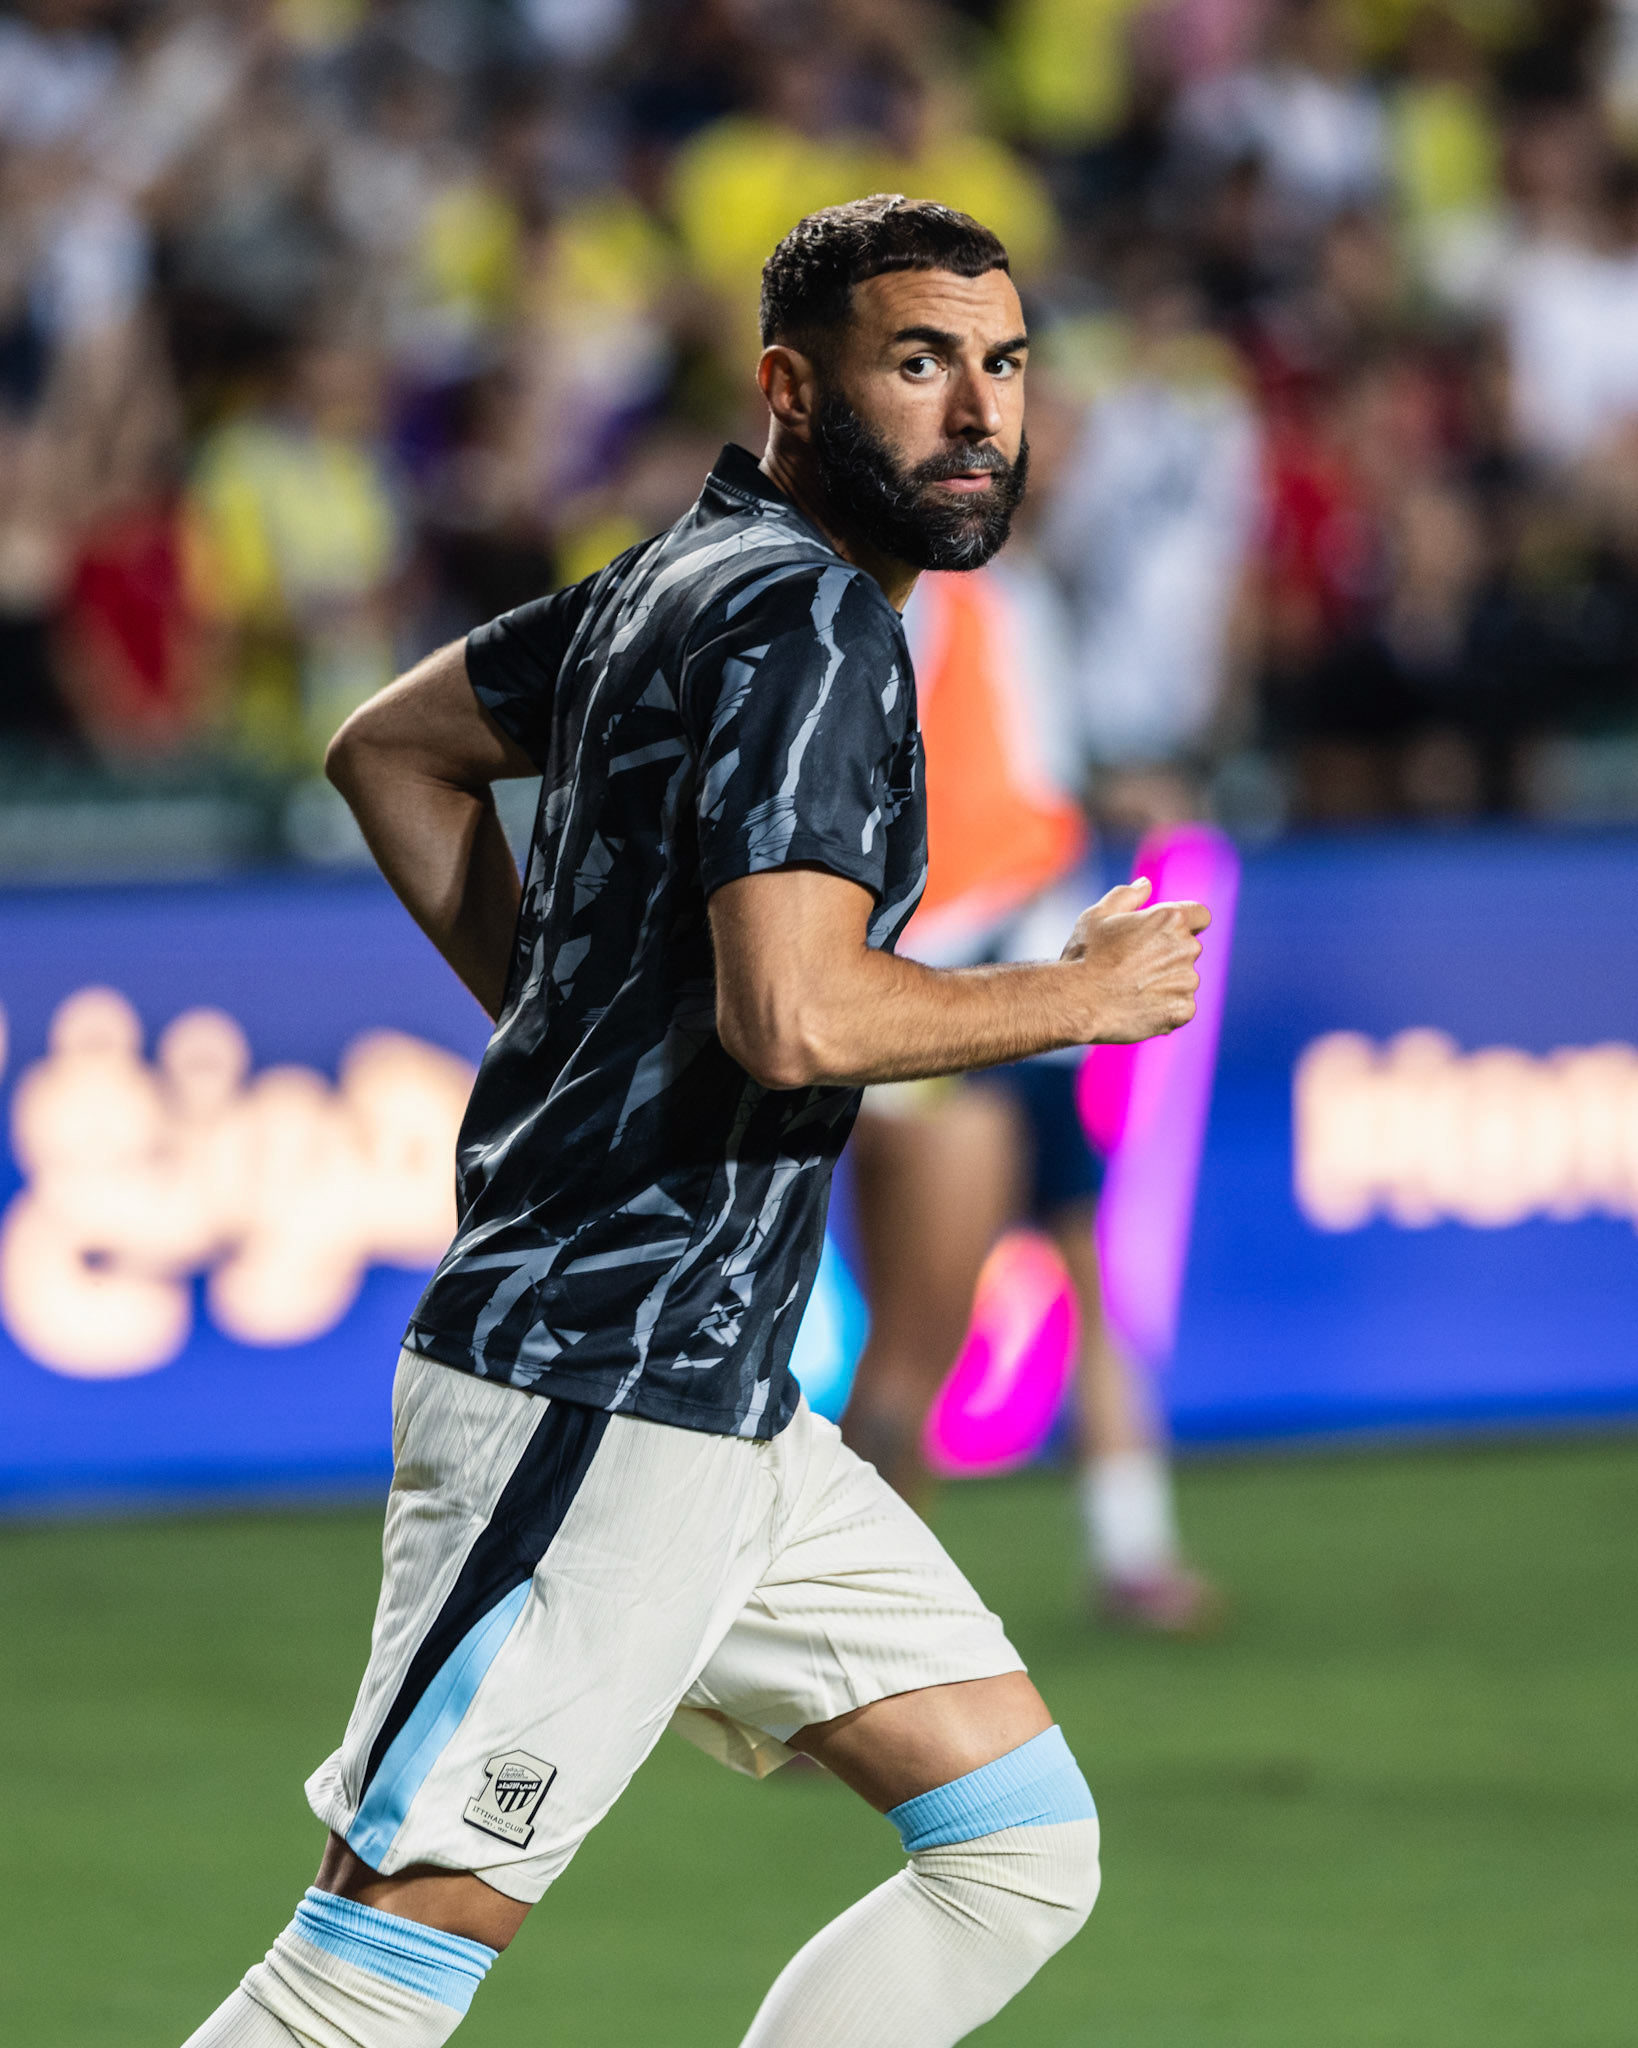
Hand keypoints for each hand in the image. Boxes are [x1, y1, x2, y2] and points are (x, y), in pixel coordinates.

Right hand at [1060, 877, 1209, 1043]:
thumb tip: (1146, 885)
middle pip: (1188, 949)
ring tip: (1131, 990)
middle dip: (1168, 955)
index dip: (1185, 923)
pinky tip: (1138, 1007)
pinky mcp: (1183, 1010)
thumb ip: (1127, 896)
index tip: (1165, 935)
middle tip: (1132, 967)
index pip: (1200, 915)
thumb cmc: (1085, 956)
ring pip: (1184, 979)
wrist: (1076, 1002)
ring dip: (1166, 983)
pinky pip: (1181, 1006)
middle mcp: (1186, 947)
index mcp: (1170, 919)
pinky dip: (1165, 1008)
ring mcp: (1187, 981)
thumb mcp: (1098, 915)